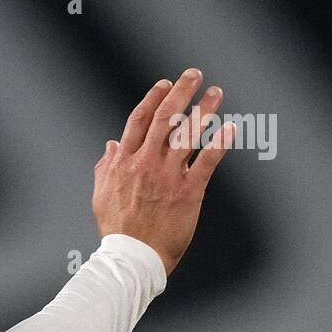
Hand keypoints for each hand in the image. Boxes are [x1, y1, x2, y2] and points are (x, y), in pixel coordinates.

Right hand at [92, 68, 233, 276]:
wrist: (133, 257)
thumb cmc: (117, 229)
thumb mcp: (101, 194)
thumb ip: (106, 166)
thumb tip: (112, 144)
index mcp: (124, 162)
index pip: (140, 120)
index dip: (153, 98)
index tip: (166, 84)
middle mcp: (146, 163)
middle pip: (165, 118)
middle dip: (181, 93)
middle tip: (194, 74)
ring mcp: (168, 177)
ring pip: (188, 134)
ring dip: (204, 110)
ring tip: (216, 92)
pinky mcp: (188, 192)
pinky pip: (207, 162)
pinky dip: (219, 143)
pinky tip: (230, 128)